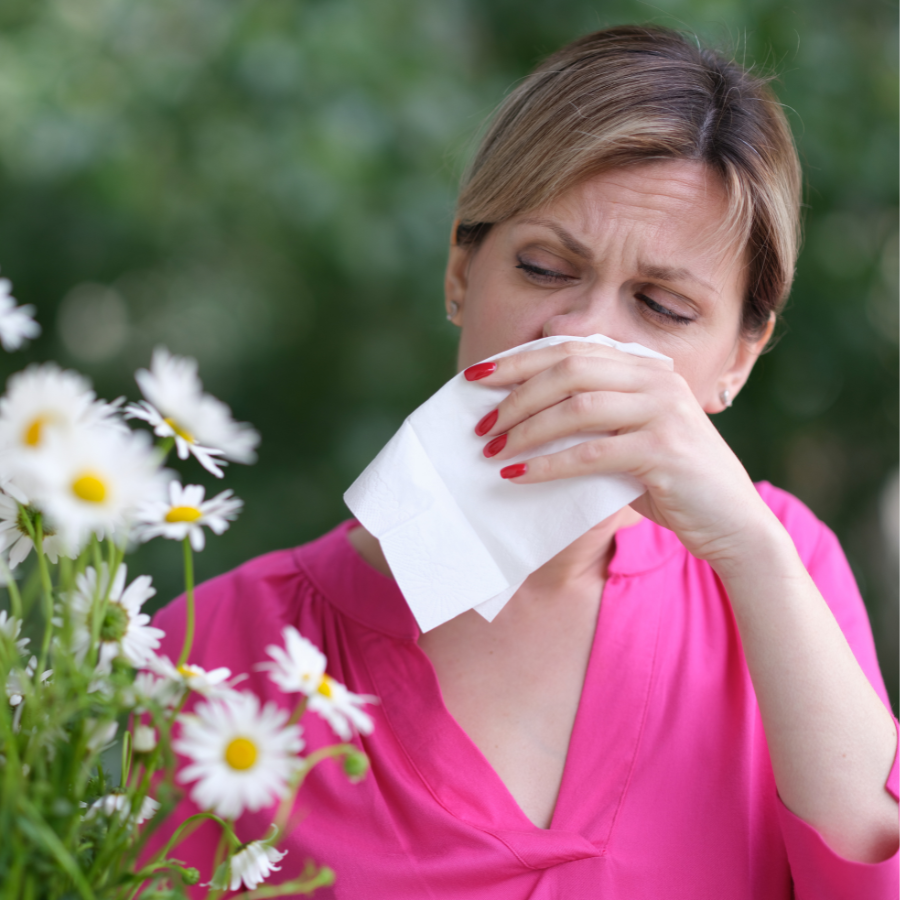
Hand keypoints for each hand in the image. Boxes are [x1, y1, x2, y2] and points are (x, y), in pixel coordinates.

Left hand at [468, 341, 773, 565]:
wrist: (733, 524)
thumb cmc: (671, 483)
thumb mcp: (630, 439)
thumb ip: (593, 419)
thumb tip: (520, 418)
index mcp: (646, 369)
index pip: (571, 349)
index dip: (518, 360)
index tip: (476, 378)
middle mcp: (657, 380)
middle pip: (568, 369)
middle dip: (516, 393)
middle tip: (480, 423)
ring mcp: (664, 412)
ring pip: (577, 406)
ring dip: (526, 428)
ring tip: (492, 449)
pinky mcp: (664, 451)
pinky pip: (590, 453)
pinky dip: (548, 464)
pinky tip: (517, 476)